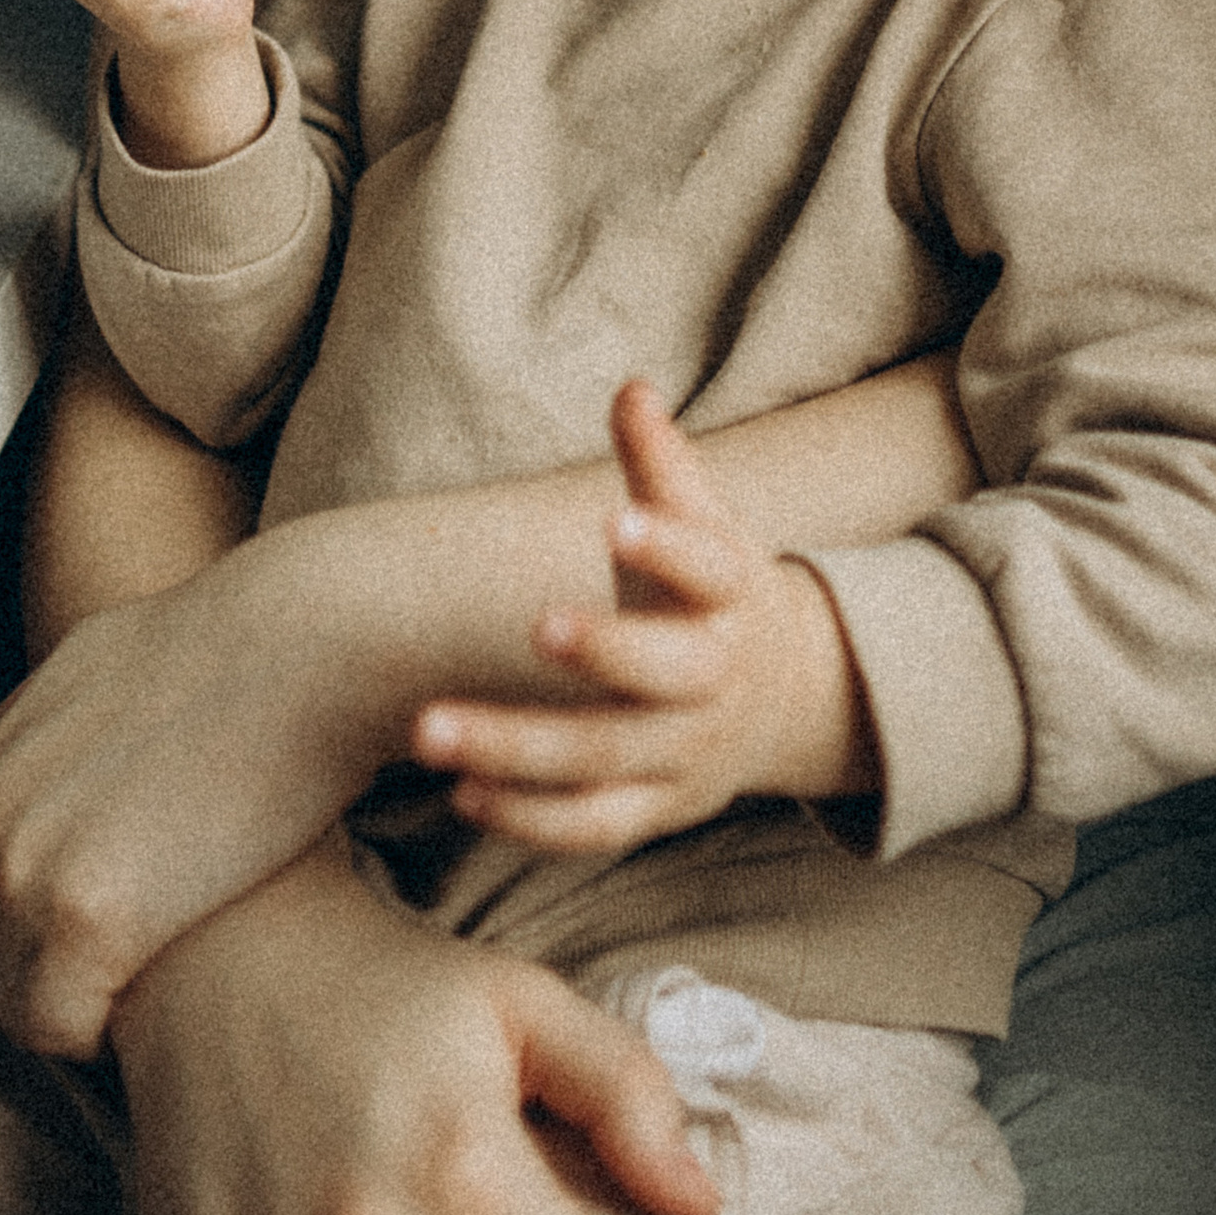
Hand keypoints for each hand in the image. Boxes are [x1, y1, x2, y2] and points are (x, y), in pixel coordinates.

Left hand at [0, 523, 406, 1058]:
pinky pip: (66, 1028)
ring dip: (81, 1010)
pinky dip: (112, 1028)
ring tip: (163, 981)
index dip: (48, 939)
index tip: (125, 936)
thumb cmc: (234, 661)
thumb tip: (59, 771)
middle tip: (147, 974)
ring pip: (15, 1009)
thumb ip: (52, 741)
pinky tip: (174, 985)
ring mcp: (22, 872)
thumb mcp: (96, 679)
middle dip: (55, 984)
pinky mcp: (83, 914)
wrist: (301, 646)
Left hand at [409, 381, 872, 850]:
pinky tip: (461, 792)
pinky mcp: (656, 808)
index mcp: (731, 596)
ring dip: (517, 751)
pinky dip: (529, 819)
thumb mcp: (705, 521)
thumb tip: (633, 389)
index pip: (710, 567)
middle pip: (666, 674)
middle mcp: (715, 679)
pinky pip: (593, 825)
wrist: (786, 698)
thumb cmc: (714, 592)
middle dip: (605, 652)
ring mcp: (686, 752)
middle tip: (533, 624)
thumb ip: (662, 463)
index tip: (615, 519)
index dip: (667, 544)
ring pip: (606, 761)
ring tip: (429, 730)